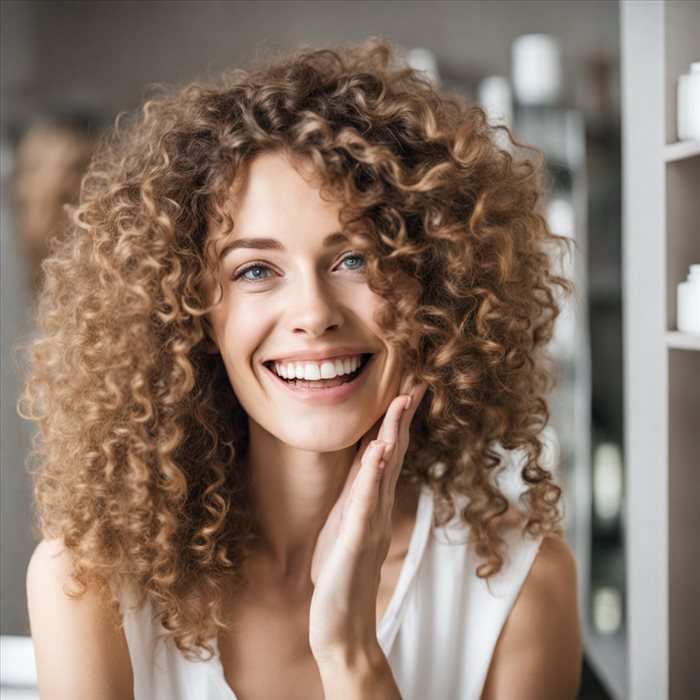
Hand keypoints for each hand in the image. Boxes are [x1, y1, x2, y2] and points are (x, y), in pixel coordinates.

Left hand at [308, 377, 427, 663]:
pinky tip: (378, 452)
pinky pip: (364, 503)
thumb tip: (364, 467)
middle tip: (416, 379)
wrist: (343, 628)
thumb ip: (358, 495)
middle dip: (403, 414)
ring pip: (384, 471)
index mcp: (371, 501)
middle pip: (393, 452)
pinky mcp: (354, 542)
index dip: (397, 417)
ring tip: (401, 402)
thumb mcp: (346, 525)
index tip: (407, 384)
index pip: (387, 451)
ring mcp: (368, 523)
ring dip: (393, 434)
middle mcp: (377, 507)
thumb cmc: (341, 575)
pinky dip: (372, 475)